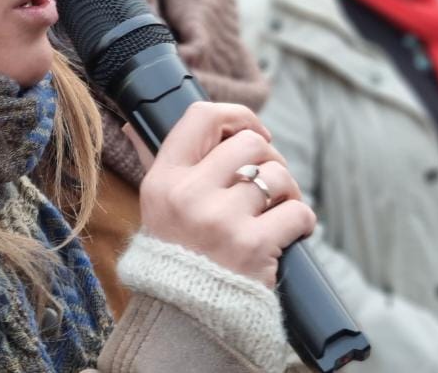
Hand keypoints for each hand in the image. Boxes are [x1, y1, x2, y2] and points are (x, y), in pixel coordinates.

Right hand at [130, 102, 315, 286]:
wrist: (185, 321)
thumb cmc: (174, 258)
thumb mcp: (154, 209)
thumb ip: (151, 163)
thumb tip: (136, 124)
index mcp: (163, 181)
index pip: (202, 117)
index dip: (236, 116)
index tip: (252, 132)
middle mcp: (189, 196)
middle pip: (251, 143)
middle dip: (269, 158)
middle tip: (267, 183)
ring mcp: (222, 221)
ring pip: (278, 175)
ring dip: (287, 191)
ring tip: (276, 210)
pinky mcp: (254, 247)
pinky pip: (298, 212)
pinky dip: (302, 221)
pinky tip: (290, 232)